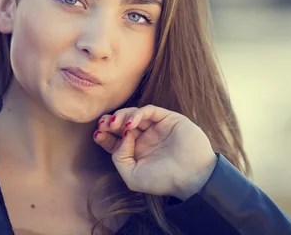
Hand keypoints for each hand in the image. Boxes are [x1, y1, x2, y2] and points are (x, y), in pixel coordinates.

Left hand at [94, 105, 217, 200]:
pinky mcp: (168, 118)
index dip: (105, 134)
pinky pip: (149, 110)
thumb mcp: (132, 177)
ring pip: (133, 114)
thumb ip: (119, 158)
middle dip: (110, 122)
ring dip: (121, 116)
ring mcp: (156, 127)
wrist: (192, 177)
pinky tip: (130, 124)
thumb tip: (121, 137)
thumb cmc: (163, 180)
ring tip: (114, 123)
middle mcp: (145, 137)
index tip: (98, 134)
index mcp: (136, 151)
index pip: (115, 138)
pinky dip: (137, 114)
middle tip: (104, 125)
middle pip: (121, 123)